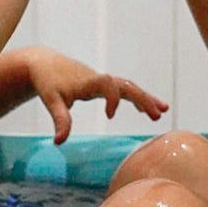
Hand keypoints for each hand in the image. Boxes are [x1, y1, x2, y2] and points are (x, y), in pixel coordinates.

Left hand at [27, 49, 168, 143]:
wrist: (44, 63)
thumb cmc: (48, 81)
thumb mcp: (51, 101)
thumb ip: (60, 120)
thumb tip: (59, 142)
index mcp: (88, 81)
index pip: (107, 84)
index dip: (112, 98)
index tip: (109, 116)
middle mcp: (99, 79)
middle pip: (125, 85)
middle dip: (142, 99)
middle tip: (157, 114)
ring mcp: (103, 81)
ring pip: (128, 87)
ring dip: (145, 98)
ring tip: (162, 111)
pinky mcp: (102, 84)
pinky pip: (124, 90)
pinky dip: (136, 98)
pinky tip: (146, 109)